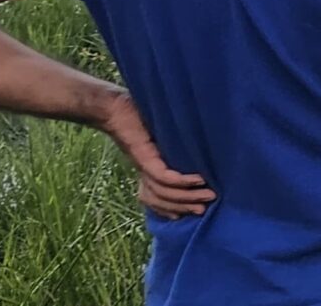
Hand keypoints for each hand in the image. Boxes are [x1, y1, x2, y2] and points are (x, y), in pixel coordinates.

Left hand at [95, 91, 213, 218]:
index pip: (156, 197)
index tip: (190, 211)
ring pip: (165, 191)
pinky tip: (199, 180)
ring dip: (187, 197)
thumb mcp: (157, 131)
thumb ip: (170, 141)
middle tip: (206, 209)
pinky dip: (182, 181)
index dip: (171, 208)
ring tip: (209, 195)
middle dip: (185, 206)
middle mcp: (145, 170)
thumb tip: (195, 144)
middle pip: (162, 199)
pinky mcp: (144, 157)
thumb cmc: (136, 114)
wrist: (112, 108)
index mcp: (147, 167)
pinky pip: (163, 177)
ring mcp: (144, 165)